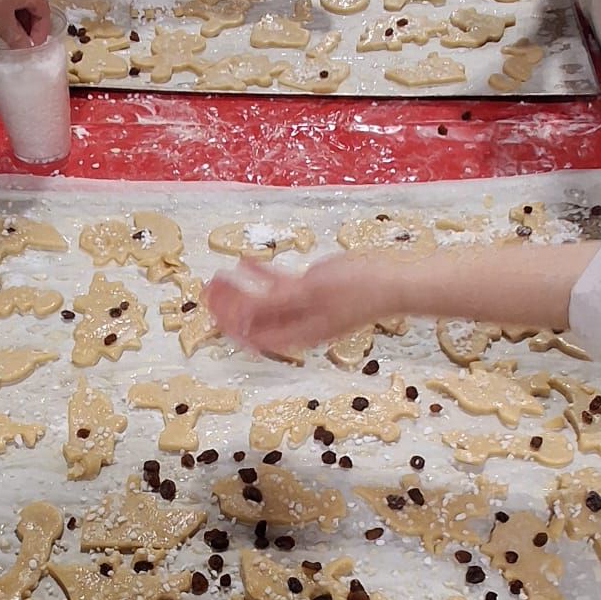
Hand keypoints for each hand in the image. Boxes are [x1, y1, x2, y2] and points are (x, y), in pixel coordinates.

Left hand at [206, 256, 388, 355]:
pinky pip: (280, 286)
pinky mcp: (314, 291)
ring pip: (263, 304)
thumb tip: (240, 315)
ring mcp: (305, 309)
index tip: (210, 307)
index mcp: (297, 335)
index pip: (251, 336)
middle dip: (228, 307)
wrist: (392, 282)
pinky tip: (246, 263)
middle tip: (207, 290)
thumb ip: (274, 304)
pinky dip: (261, 276)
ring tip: (220, 277)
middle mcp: (297, 326)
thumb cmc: (357, 290)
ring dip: (240, 291)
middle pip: (253, 321)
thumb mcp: (309, 293)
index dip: (227, 324)